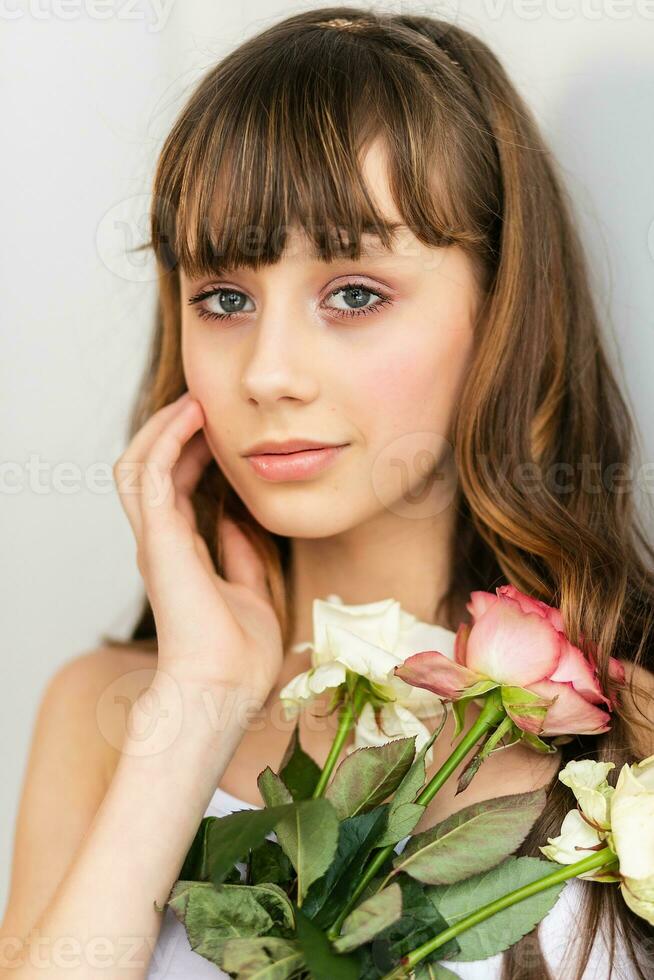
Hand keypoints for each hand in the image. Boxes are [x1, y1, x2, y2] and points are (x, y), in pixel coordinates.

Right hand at [113, 391, 283, 704]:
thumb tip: (241, 517)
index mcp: (182, 551)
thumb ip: (244, 552)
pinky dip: (167, 439)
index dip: (195, 450)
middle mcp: (162, 540)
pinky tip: (195, 416)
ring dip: (165, 426)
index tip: (224, 423)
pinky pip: (151, 472)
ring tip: (197, 399)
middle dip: (176, 429)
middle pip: (153, 466)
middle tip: (207, 399)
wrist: (225, 687)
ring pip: (140, 462)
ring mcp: (155, 538)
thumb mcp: (253, 589)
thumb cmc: (241, 654)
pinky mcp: (157, 538)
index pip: (178, 485)